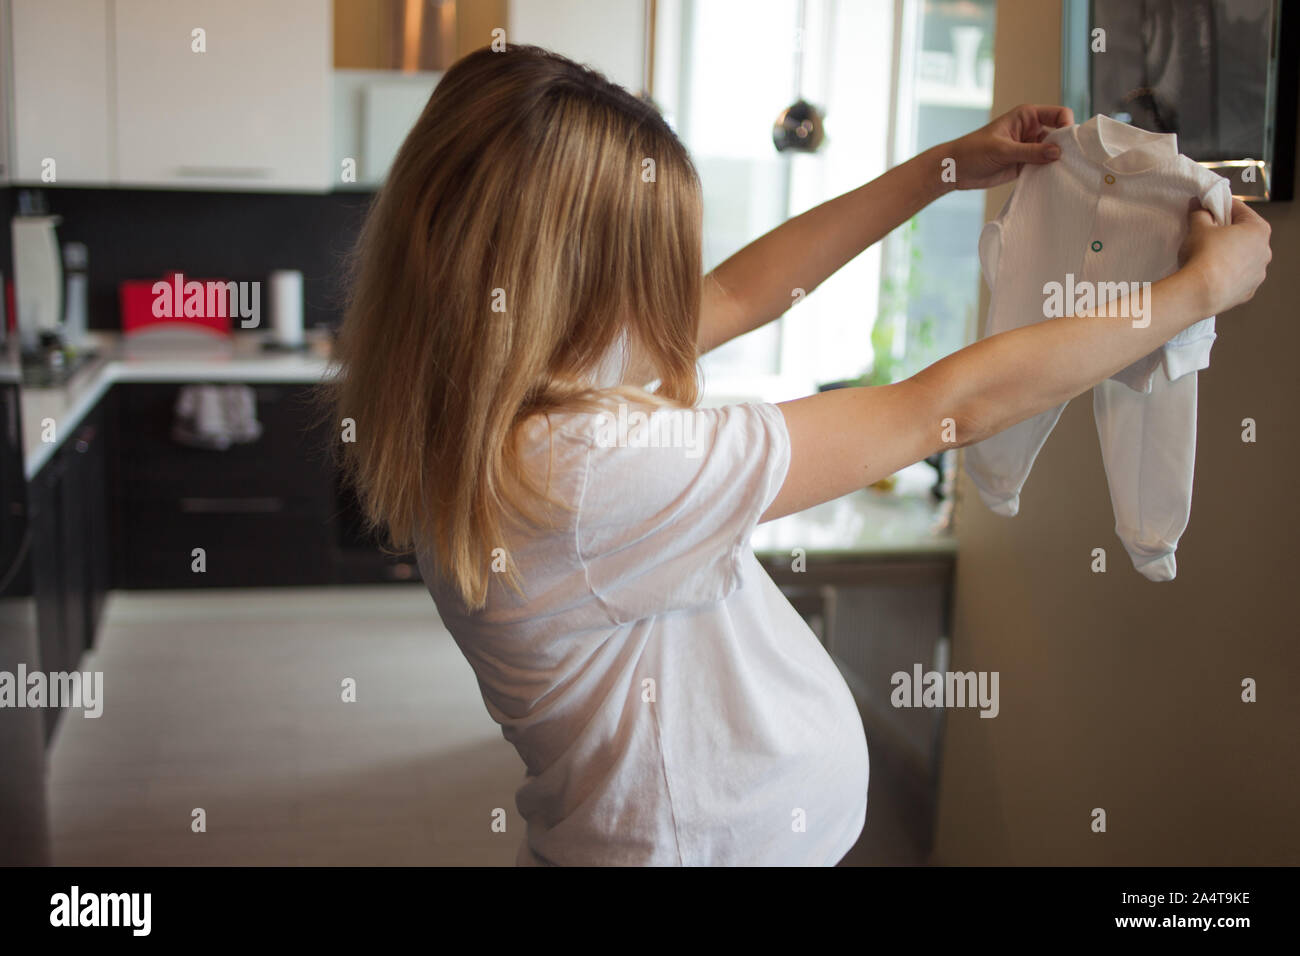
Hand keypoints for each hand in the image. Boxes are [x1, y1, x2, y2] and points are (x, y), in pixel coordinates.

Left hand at [942, 104, 1073, 190]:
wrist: (955, 169)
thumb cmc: (973, 150)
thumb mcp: (1002, 149)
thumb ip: (1030, 151)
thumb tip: (1057, 152)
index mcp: (1027, 116)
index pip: (1059, 114)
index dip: (1068, 126)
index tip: (1068, 144)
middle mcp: (1031, 130)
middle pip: (1059, 135)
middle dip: (1066, 147)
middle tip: (1070, 162)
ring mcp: (1029, 148)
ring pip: (1053, 153)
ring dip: (1057, 163)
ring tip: (1062, 174)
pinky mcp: (1024, 165)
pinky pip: (1043, 168)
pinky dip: (1048, 173)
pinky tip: (1052, 182)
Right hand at [1180, 198, 1271, 315]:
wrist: (1199, 292)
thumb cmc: (1204, 259)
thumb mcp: (1198, 228)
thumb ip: (1199, 213)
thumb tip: (1198, 206)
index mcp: (1258, 229)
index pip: (1240, 209)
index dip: (1221, 207)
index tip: (1209, 209)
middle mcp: (1264, 251)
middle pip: (1244, 234)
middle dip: (1226, 232)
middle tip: (1206, 233)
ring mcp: (1258, 273)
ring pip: (1243, 257)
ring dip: (1229, 254)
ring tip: (1207, 257)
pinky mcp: (1248, 291)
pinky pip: (1238, 277)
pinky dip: (1227, 274)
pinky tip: (1211, 274)